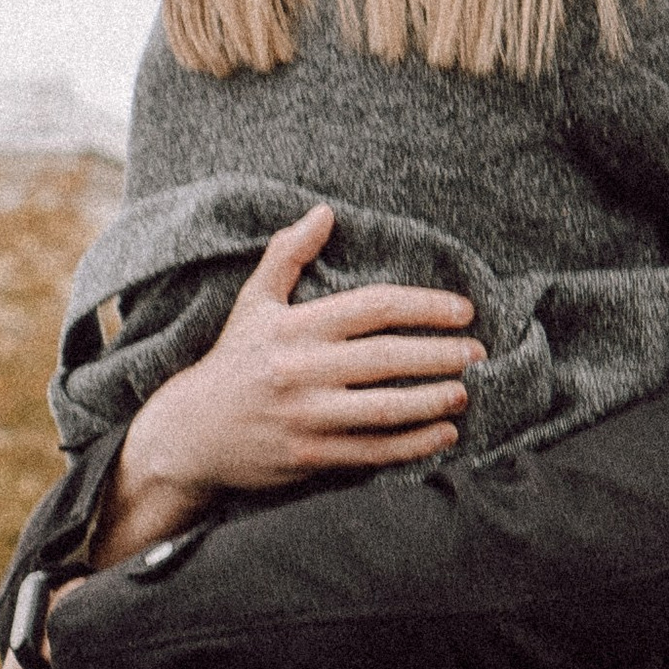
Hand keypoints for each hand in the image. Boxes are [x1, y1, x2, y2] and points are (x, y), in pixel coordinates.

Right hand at [92, 204, 483, 568]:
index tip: (463, 310)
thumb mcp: (253, 303)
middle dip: (440, 354)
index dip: (424, 306)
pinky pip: (373, 451)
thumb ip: (288, 255)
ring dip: (432, 399)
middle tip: (478, 352)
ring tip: (464, 391)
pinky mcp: (309, 456)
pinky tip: (443, 434)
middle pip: (388, 357)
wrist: (189, 434)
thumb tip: (325, 212)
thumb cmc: (231, 363)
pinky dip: (413, 444)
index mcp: (295, 327)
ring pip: (385, 408)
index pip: (373, 307)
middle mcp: (302, 371)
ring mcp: (306, 417)